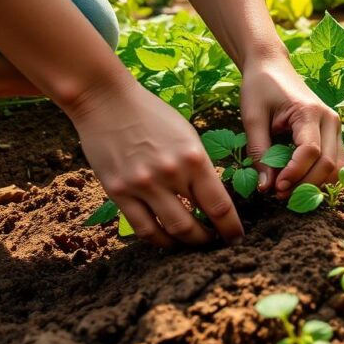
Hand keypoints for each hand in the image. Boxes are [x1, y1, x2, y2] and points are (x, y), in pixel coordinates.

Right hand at [71, 80, 243, 247]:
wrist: (105, 101)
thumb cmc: (153, 115)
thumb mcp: (188, 137)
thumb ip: (200, 168)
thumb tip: (212, 199)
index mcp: (194, 159)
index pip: (219, 206)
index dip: (231, 228)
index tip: (237, 238)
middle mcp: (170, 175)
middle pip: (195, 225)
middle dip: (210, 239)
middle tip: (216, 242)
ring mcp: (142, 185)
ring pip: (171, 231)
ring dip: (187, 243)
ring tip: (194, 242)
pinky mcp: (118, 192)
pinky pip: (143, 228)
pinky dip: (159, 240)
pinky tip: (168, 239)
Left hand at [240, 57, 343, 198]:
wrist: (272, 65)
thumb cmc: (259, 87)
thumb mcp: (252, 118)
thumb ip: (259, 153)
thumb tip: (265, 188)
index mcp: (309, 112)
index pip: (310, 151)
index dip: (295, 174)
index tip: (275, 188)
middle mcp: (330, 119)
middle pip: (328, 164)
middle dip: (305, 185)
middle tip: (279, 194)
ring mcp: (336, 127)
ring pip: (337, 168)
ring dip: (315, 184)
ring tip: (289, 190)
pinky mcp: (334, 133)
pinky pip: (337, 163)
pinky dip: (322, 177)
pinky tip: (301, 181)